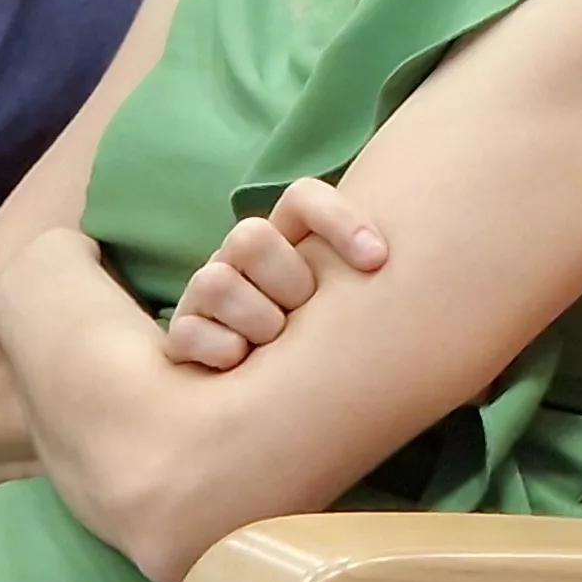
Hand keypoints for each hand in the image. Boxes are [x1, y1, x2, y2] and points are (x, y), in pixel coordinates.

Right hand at [164, 177, 388, 370]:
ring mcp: (206, 292)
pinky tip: (243, 365)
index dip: (339, 220)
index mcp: (286, 236)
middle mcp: (241, 256)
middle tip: (306, 313)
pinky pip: (191, 334)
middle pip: (252, 237)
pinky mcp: (182, 334)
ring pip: (218, 283)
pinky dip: (224, 352)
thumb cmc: (320, 337)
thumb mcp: (349, 301)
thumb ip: (369, 275)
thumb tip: (400, 263)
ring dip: (258, 322)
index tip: (377, 261)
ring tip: (276, 345)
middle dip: (289, 282)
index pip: (303, 197)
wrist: (258, 385)